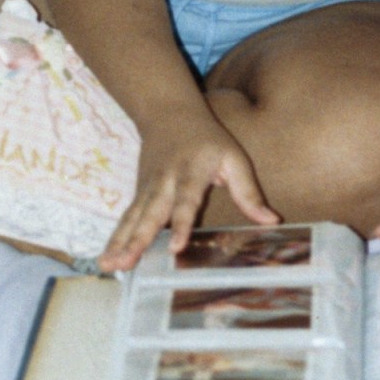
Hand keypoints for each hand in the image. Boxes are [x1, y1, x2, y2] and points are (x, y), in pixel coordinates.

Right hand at [99, 107, 278, 273]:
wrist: (168, 113)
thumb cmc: (207, 139)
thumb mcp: (233, 157)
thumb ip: (249, 191)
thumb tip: (271, 221)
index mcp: (190, 172)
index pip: (186, 201)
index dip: (180, 224)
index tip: (175, 247)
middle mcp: (163, 182)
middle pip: (150, 213)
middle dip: (138, 239)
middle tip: (126, 262)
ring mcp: (146, 188)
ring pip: (132, 218)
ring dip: (120, 242)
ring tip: (109, 266)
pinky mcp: (138, 194)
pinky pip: (126, 219)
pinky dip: (115, 239)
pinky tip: (107, 260)